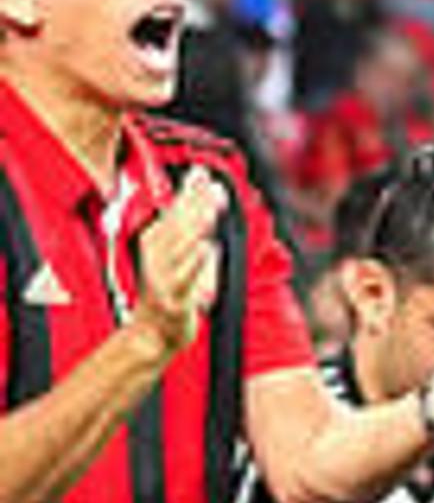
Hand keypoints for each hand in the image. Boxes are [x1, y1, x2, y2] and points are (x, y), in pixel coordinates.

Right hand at [133, 166, 225, 352]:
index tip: (203, 172)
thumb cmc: (172, 290)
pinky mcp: (172, 296)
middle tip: (211, 185)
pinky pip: (186, 276)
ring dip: (196, 227)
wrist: (154, 330)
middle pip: (178, 223)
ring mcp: (162, 274)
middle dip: (195, 203)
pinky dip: (197, 262)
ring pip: (182, 246)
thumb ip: (195, 228)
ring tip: (210, 210)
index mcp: (156, 240)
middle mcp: (156, 254)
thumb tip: (209, 201)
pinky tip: (208, 248)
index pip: (175, 210)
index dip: (190, 191)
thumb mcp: (183, 255)